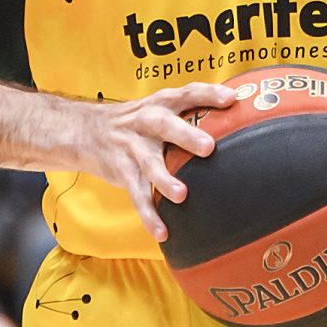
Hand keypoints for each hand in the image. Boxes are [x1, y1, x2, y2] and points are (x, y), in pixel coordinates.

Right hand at [67, 82, 236, 241]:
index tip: (231, 99)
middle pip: (166, 126)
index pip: (187, 93)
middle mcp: (146, 122)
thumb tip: (240, 115)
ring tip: (182, 195)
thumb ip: (191, 111)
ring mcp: (132, 147)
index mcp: (161, 103)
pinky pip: (137, 195)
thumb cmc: (137, 121)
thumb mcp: (158, 107)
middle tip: (209, 147)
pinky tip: (163, 232)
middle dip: (186, 136)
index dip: (208, 94)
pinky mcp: (122, 171)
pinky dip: (149, 215)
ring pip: (149, 163)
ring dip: (164, 180)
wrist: (86, 131)